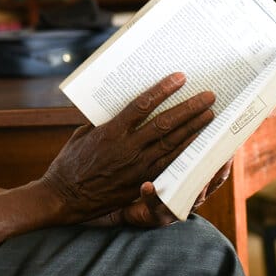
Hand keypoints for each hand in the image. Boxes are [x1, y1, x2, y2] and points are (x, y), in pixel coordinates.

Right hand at [41, 72, 215, 224]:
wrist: (65, 197)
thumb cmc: (70, 162)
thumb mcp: (83, 134)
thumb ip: (105, 122)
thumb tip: (121, 108)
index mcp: (110, 131)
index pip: (142, 105)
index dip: (163, 90)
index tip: (180, 78)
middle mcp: (127, 148)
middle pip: (165, 124)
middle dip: (189, 108)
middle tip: (209, 96)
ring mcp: (137, 166)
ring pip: (172, 144)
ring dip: (194, 129)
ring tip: (210, 115)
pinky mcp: (141, 182)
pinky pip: (169, 165)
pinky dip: (186, 153)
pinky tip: (199, 144)